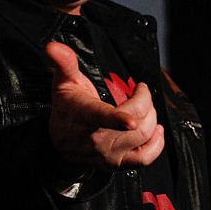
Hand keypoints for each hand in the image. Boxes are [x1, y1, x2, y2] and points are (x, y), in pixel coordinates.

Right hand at [45, 41, 164, 169]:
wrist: (60, 144)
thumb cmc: (66, 109)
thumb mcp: (63, 83)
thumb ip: (64, 63)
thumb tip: (53, 45)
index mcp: (85, 115)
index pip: (102, 118)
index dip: (118, 119)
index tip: (130, 119)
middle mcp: (97, 138)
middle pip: (134, 121)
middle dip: (144, 101)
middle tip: (140, 91)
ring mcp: (109, 153)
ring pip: (143, 135)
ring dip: (152, 117)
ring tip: (145, 106)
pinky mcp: (118, 163)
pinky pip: (145, 158)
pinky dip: (157, 144)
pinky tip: (157, 130)